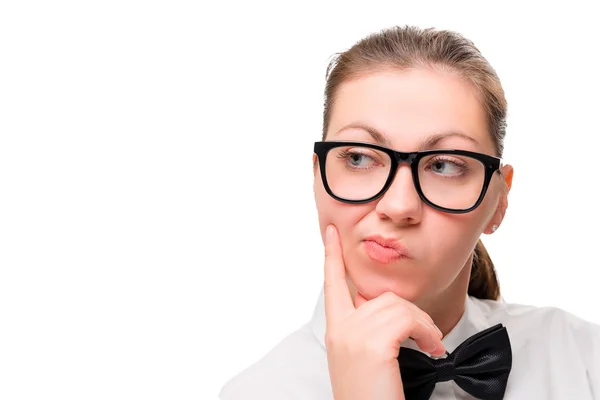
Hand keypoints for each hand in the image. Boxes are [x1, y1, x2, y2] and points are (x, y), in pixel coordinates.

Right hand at [323, 224, 445, 399]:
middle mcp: (340, 329)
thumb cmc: (372, 394)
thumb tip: (392, 308)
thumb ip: (367, 328)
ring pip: (398, 305)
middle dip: (412, 312)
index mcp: (336, 331)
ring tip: (432, 347)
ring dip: (424, 324)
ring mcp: (354, 335)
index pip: (331, 284)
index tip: (331, 232)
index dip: (332, 256)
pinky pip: (408, 319)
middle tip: (429, 338)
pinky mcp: (373, 343)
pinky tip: (433, 350)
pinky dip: (428, 332)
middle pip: (381, 296)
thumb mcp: (363, 358)